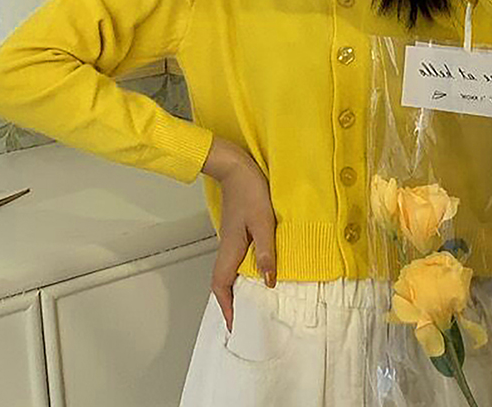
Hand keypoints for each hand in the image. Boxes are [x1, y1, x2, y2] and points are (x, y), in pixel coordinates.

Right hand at [202, 136, 276, 331]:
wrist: (236, 166)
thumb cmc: (249, 189)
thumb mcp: (263, 220)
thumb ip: (266, 250)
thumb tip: (269, 280)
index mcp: (231, 248)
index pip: (222, 285)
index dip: (226, 306)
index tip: (235, 324)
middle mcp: (228, 246)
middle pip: (224, 281)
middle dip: (232, 301)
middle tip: (246, 317)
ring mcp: (232, 238)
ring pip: (232, 269)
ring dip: (239, 286)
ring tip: (254, 299)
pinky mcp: (238, 229)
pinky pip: (239, 256)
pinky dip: (245, 269)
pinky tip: (259, 268)